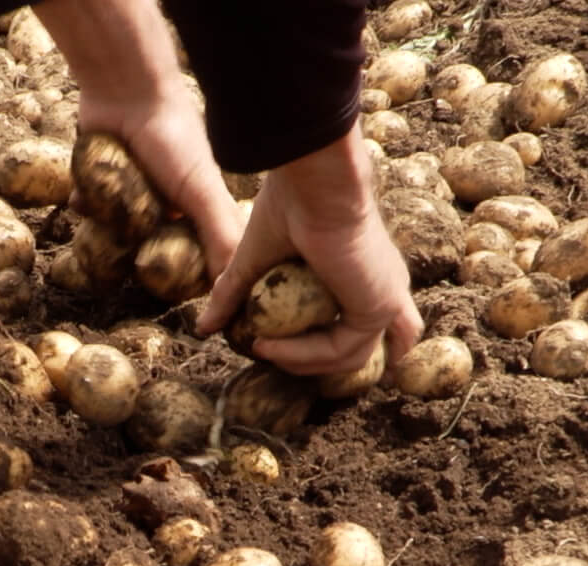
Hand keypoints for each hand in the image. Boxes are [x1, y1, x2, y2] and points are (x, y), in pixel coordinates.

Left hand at [26, 0, 241, 273]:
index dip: (183, 270)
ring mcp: (131, 190)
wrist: (126, 93)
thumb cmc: (173, 140)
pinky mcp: (101, 178)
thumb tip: (229, 285)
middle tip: (132, 259)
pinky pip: (90, 207)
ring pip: (118, 231)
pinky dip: (86, 206)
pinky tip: (83, 200)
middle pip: (150, 245)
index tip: (172, 288)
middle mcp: (164, 199)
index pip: (192, 250)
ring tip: (107, 222)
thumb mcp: (202, 190)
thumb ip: (219, 233)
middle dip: (139, 252)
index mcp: (194, 204)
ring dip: (110, 232)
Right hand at [197, 129, 422, 376]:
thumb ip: (233, 294)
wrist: (314, 180)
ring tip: (263, 348)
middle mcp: (381, 287)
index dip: (313, 347)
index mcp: (362, 273)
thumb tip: (202, 328)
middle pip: (352, 350)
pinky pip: (341, 350)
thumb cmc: (290, 203)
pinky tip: (269, 345)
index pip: (351, 327)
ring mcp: (386, 299)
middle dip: (308, 362)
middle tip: (266, 352)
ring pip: (350, 357)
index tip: (267, 343)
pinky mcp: (381, 307)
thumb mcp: (255, 260)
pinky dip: (304, 355)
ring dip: (301, 362)